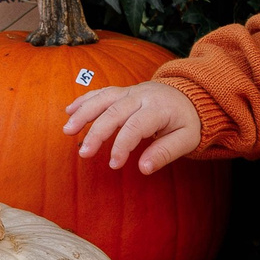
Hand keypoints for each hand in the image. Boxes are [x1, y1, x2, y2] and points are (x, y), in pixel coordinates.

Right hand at [63, 81, 202, 173]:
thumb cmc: (187, 121)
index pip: (135, 126)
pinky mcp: (123, 91)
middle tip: (84, 154)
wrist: (191, 95)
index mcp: (159, 108)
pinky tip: (69, 111)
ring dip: (83, 113)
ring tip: (68, 130)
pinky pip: (101, 92)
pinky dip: (84, 100)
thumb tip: (144, 169)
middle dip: (97, 133)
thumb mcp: (186, 139)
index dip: (122, 145)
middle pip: (114, 112)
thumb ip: (165, 153)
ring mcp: (130, 91)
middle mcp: (142, 96)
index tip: (113, 164)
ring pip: (103, 99)